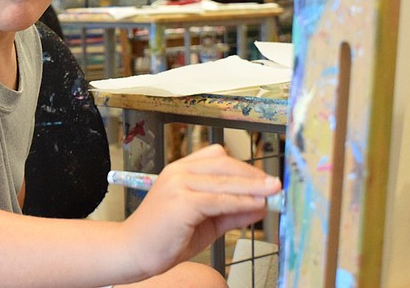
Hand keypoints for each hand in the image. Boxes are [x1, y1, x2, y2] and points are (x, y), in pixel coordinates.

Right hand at [118, 144, 279, 276]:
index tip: (264, 180)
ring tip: (273, 193)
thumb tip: (260, 205)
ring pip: (224, 180)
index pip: (217, 157)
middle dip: (253, 175)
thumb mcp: (205, 221)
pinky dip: (240, 202)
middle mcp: (178, 171)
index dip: (244, 168)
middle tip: (276, 186)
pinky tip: (256, 206)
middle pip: (224, 163)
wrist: (133, 251)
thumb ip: (230, 211)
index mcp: (180, 170)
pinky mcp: (181, 201)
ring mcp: (178, 184)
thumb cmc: (164, 237)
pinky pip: (218, 199)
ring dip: (253, 187)